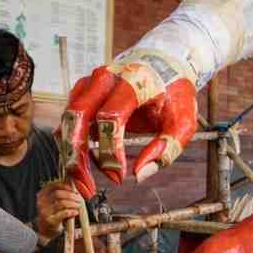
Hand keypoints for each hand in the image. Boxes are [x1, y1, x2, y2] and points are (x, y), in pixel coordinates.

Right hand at [35, 180, 84, 240]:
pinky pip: (63, 214)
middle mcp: (41, 202)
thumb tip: (72, 184)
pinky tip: (76, 212)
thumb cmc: (52, 213)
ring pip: (61, 203)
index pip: (52, 186)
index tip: (73, 189)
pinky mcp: (50, 220)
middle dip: (71, 195)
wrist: (45, 230)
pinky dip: (71, 212)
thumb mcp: (52, 202)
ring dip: (73, 203)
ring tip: (79, 205)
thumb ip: (60, 193)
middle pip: (58, 194)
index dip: (64, 186)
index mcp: (41, 195)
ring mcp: (45, 212)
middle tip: (79, 198)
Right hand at [60, 65, 197, 198]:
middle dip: (77, 157)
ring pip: (68, 120)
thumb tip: (140, 175)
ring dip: (70, 154)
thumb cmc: (174, 93)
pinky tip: (81, 166)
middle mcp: (104, 79)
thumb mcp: (184, 122)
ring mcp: (90, 83)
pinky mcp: (83, 92)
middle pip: (77, 117)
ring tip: (84, 183)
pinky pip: (69, 120)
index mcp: (132, 81)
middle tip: (88, 189)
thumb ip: (167, 149)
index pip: (110, 118)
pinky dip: (71, 144)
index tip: (120, 177)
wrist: (165, 62)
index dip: (110, 151)